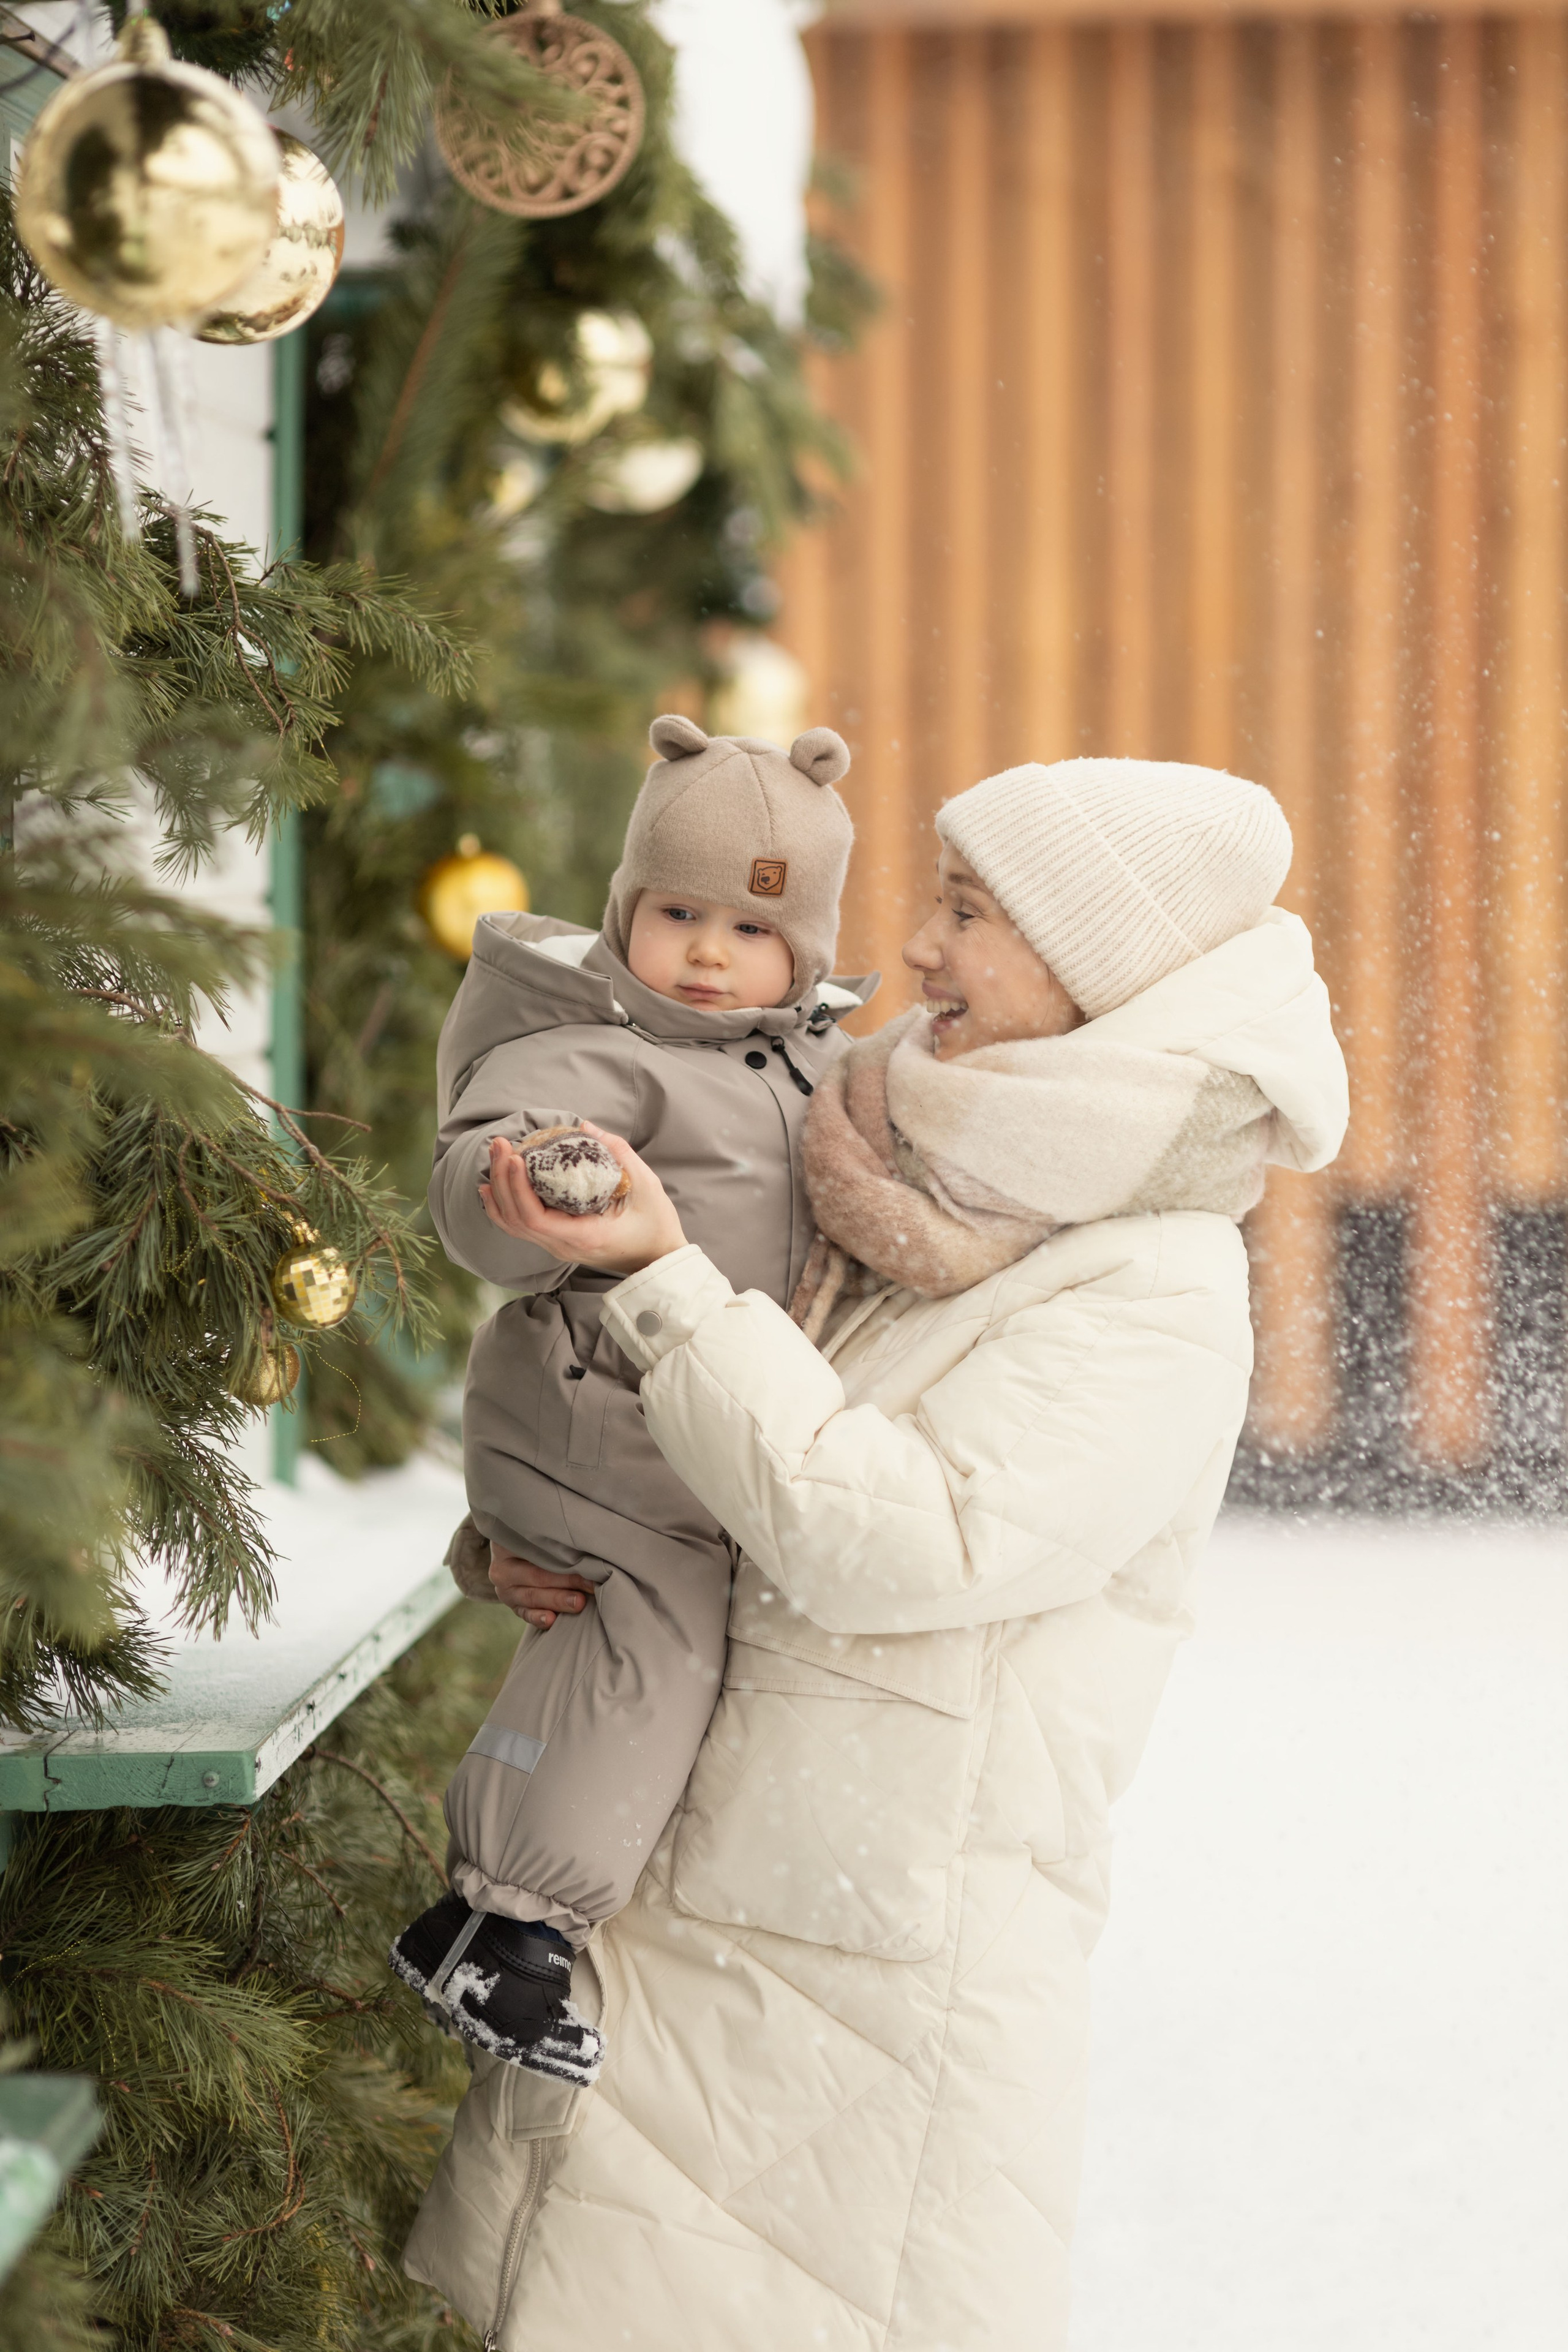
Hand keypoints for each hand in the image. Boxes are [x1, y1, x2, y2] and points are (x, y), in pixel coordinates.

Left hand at [479, 1122, 686, 1274]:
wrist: (659, 1260)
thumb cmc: (656, 1224)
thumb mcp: (647, 1185)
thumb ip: (619, 1153)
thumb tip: (586, 1127)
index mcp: (585, 1236)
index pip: (535, 1218)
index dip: (517, 1188)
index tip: (516, 1157)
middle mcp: (564, 1246)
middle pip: (516, 1219)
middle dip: (502, 1179)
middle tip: (499, 1144)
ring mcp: (558, 1247)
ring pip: (513, 1225)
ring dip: (499, 1190)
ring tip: (494, 1156)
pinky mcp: (557, 1242)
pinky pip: (521, 1227)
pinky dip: (503, 1206)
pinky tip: (493, 1186)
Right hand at [489, 1545, 597, 1629]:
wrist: (519, 1556)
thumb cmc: (537, 1542)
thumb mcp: (538, 1535)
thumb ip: (553, 1538)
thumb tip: (584, 1537)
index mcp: (506, 1544)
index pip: (534, 1548)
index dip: (561, 1553)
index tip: (585, 1559)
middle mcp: (502, 1568)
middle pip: (536, 1574)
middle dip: (565, 1581)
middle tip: (589, 1585)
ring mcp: (505, 1590)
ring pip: (532, 1596)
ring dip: (557, 1601)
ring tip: (578, 1602)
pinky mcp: (513, 1606)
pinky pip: (525, 1613)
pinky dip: (538, 1617)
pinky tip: (551, 1620)